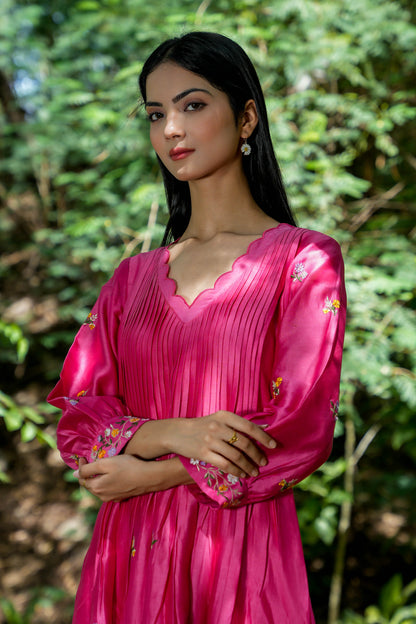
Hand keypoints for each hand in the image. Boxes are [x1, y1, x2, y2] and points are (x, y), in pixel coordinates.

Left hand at [74, 455, 191, 501]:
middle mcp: (102, 496)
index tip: (84, 456)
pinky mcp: (121, 497)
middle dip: (88, 473)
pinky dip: (107, 483)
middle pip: (90, 484)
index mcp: (96, 487)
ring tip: (102, 467)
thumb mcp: (106, 463)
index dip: (81, 465)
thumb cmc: (128, 467)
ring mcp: (112, 498)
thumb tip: (74, 474)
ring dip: (98, 478)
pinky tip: (113, 476)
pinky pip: (109, 490)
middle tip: (92, 460)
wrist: (149, 477)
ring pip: (99, 488)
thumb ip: (88, 469)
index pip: (81, 477)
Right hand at [162, 410, 275, 478]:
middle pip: (244, 443)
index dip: (263, 437)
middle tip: (264, 462)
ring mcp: (210, 440)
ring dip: (248, 466)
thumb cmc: (203, 425)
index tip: (274, 445)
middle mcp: (218, 426)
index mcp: (225, 416)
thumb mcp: (219, 418)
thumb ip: (238, 424)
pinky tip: (242, 474)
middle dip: (257, 454)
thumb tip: (263, 427)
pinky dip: (236, 471)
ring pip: (236, 456)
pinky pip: (225, 465)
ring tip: (254, 472)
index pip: (248, 427)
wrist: (177, 433)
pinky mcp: (204, 453)